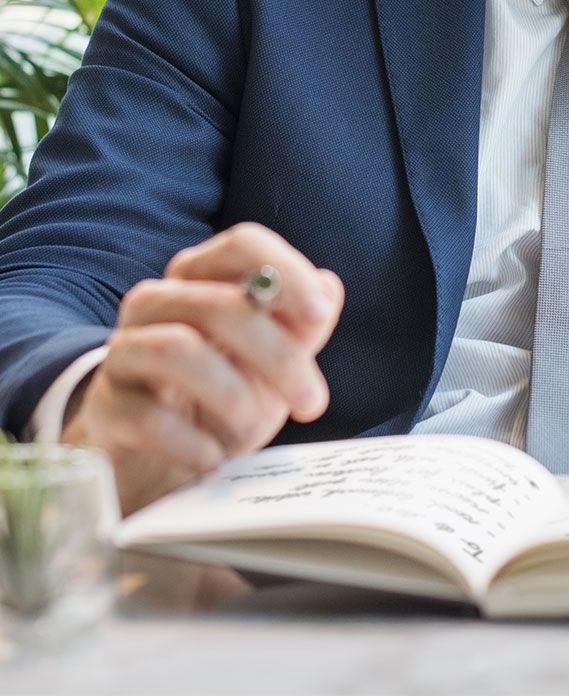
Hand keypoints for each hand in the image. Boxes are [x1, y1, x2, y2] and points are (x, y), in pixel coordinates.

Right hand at [61, 223, 343, 514]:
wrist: (163, 456)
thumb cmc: (227, 393)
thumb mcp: (276, 360)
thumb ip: (303, 324)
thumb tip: (328, 288)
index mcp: (206, 278)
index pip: (243, 245)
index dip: (286, 272)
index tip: (318, 315)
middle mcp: (159, 302)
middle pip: (220, 304)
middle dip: (279, 356)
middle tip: (313, 402)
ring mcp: (124, 350)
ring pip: (177, 349)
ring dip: (233, 396)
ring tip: (258, 433)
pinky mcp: (105, 405)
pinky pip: (145, 414)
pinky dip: (191, 442)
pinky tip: (214, 458)